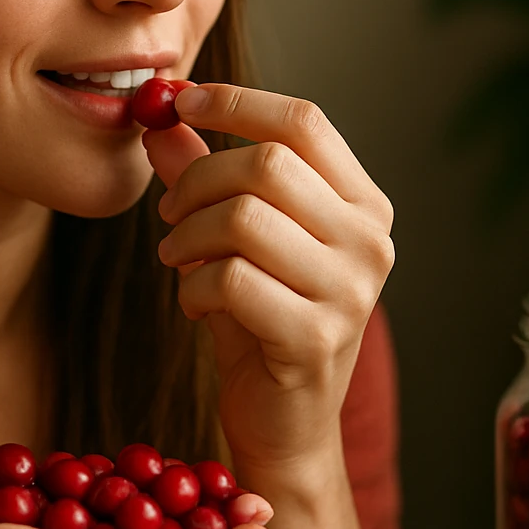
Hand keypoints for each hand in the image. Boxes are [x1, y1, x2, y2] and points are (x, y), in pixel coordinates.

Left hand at [143, 84, 394, 480]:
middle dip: (197, 180)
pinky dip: (194, 285)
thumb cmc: (261, 322)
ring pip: (244, 217)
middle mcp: (369, 242)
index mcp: (363, 205)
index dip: (235, 102)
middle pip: (267, 163)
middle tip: (169, 214)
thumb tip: (159, 117)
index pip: (304, 121)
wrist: (284, 426)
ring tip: (177, 260)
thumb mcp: (233, 239)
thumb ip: (204, 175)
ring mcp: (349, 292)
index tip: (180, 102)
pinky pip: (231, 279)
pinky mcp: (315, 339)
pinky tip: (194, 303)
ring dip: (188, 235)